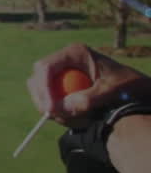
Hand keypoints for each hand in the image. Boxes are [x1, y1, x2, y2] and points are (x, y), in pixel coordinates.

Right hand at [27, 42, 149, 127]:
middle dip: (41, 97)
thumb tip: (61, 108)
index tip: (49, 108)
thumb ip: (88, 99)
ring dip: (47, 104)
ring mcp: (61, 72)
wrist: (135, 89)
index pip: (46, 67)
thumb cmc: (127, 86)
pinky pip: (48, 97)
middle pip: (38, 76)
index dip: (43, 88)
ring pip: (40, 88)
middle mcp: (64, 60)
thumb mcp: (111, 91)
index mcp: (75, 53)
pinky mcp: (62, 84)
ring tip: (66, 119)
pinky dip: (55, 109)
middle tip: (51, 116)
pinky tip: (69, 118)